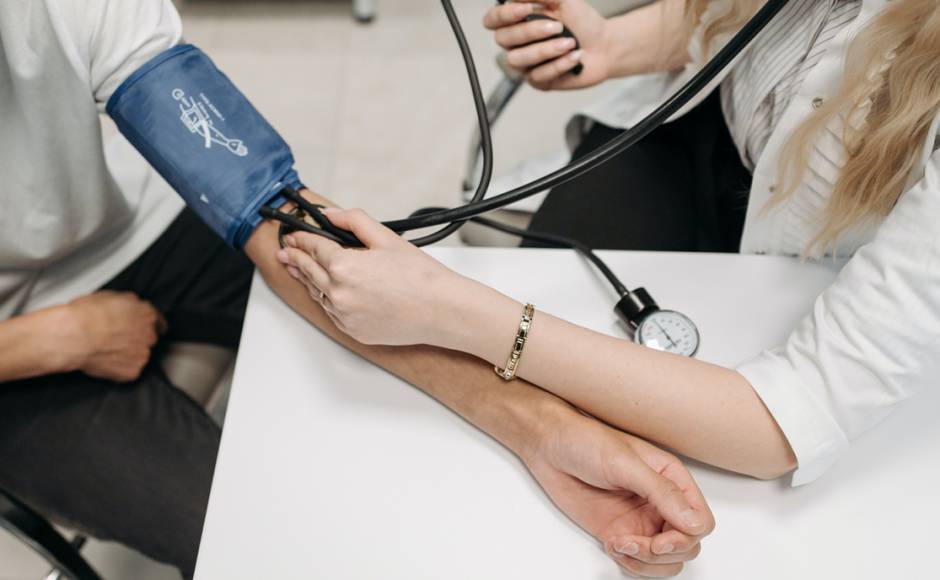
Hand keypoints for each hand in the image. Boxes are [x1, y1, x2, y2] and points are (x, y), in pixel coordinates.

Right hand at [63, 291, 165, 381]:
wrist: (74, 336)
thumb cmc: (86, 315)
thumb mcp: (111, 296)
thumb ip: (130, 303)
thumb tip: (132, 306)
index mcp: (147, 315)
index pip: (159, 323)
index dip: (149, 326)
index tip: (143, 330)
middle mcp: (150, 335)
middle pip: (149, 340)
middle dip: (136, 340)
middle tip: (116, 340)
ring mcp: (143, 355)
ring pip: (140, 356)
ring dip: (128, 355)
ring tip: (106, 350)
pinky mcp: (134, 371)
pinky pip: (129, 371)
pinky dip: (119, 369)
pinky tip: (105, 361)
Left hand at [275, 208, 473, 345]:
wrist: (442, 311)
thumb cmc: (421, 277)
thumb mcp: (386, 238)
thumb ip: (354, 221)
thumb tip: (330, 215)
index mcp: (344, 267)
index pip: (314, 248)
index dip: (302, 239)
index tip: (295, 235)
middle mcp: (339, 294)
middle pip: (309, 272)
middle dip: (296, 259)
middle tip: (286, 252)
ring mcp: (345, 316)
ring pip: (318, 294)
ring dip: (308, 280)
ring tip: (299, 270)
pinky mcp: (354, 331)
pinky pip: (333, 313)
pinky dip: (327, 300)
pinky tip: (327, 292)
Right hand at [484, 0, 610, 89]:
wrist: (605, 45)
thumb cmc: (582, 22)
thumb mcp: (563, 0)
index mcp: (518, 21)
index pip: (493, 20)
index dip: (503, 15)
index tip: (526, 9)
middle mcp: (517, 43)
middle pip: (503, 39)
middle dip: (531, 32)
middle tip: (558, 26)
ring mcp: (526, 64)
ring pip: (517, 60)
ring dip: (546, 50)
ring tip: (570, 43)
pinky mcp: (538, 81)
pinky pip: (538, 76)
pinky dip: (559, 64)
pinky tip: (575, 57)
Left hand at [526, 407, 714, 576]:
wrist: (550, 447)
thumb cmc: (586, 442)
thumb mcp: (626, 463)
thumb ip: (662, 493)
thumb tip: (695, 523)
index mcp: (672, 479)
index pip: (701, 521)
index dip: (685, 538)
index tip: (660, 540)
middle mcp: (661, 502)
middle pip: (686, 546)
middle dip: (664, 553)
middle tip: (635, 543)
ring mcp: (641, 520)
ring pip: (666, 561)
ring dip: (647, 563)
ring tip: (621, 544)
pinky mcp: (620, 533)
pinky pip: (640, 562)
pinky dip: (631, 563)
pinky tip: (612, 544)